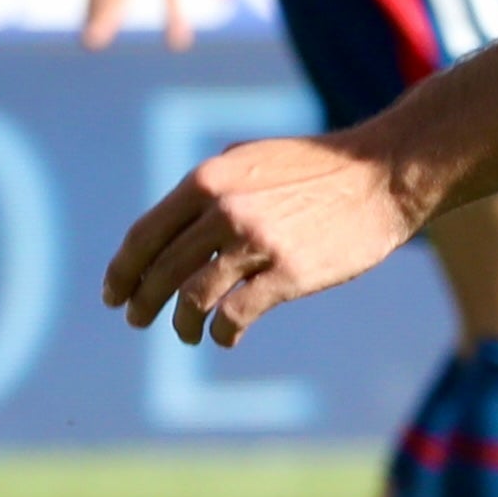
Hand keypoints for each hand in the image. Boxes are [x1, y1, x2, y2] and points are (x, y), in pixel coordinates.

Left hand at [101, 133, 422, 346]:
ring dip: (181, 324)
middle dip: (142, 301)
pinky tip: (226, 337)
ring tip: (184, 333)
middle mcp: (225, 209)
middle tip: (135, 318)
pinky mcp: (288, 273)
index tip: (114, 292)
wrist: (383, 174)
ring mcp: (256, 242)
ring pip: (193, 298)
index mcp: (210, 179)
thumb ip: (211, 188)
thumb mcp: (252, 159)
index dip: (123, 270)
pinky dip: (222, 333)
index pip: (146, 234)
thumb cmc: (318, 167)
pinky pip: (235, 316)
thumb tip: (173, 225)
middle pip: (162, 270)